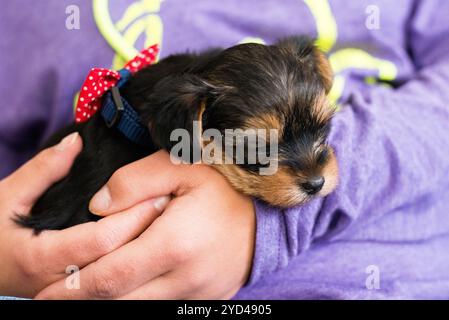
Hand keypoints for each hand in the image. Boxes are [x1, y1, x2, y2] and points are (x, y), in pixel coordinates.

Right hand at [0, 133, 166, 297]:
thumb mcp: (7, 195)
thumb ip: (44, 169)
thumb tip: (77, 141)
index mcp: (43, 257)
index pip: (103, 239)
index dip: (134, 216)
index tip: (158, 195)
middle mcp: (59, 282)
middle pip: (118, 258)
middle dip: (147, 231)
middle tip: (171, 205)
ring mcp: (70, 294)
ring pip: (119, 276)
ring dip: (143, 248)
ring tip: (166, 221)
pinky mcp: (76, 295)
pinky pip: (112, 281)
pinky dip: (130, 261)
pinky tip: (147, 240)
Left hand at [36, 150, 255, 298]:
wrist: (270, 211)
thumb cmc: (225, 183)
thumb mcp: (181, 165)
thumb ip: (134, 181)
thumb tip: (96, 207)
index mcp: (176, 243)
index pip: (111, 276)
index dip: (74, 287)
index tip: (46, 292)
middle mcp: (187, 278)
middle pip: (121, 301)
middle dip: (83, 299)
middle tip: (53, 296)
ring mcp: (200, 294)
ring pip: (141, 308)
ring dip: (110, 301)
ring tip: (86, 290)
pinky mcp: (208, 299)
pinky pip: (164, 307)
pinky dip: (139, 300)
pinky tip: (127, 288)